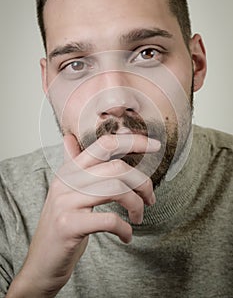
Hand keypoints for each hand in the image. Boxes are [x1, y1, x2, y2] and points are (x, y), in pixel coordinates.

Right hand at [6, 133, 159, 296]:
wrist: (41, 262)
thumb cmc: (64, 224)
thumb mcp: (67, 191)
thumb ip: (72, 164)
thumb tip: (69, 138)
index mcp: (70, 170)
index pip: (105, 145)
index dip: (133, 142)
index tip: (155, 147)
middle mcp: (66, 181)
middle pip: (117, 168)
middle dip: (142, 183)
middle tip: (150, 199)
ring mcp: (66, 202)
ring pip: (116, 189)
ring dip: (136, 205)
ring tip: (138, 218)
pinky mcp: (68, 225)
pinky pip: (109, 220)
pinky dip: (125, 229)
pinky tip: (126, 236)